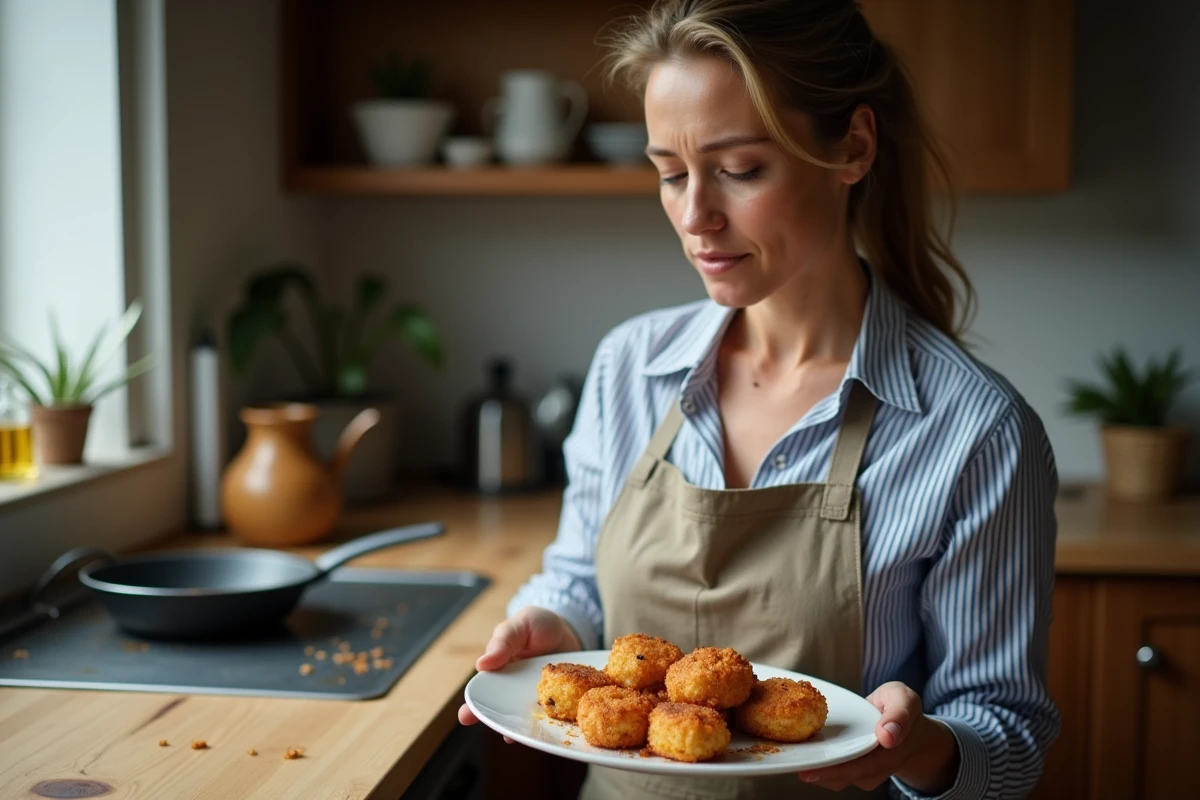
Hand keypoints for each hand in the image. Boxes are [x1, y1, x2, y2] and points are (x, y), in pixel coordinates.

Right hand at [457, 607, 581, 730]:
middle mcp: (514, 687)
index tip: (465, 716)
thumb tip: (482, 664)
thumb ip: (503, 642)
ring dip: (520, 727)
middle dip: (494, 722)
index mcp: (500, 668)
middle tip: (495, 734)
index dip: (474, 704)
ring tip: (517, 737)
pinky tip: (546, 733)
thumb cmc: (538, 624)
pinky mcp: (556, 699)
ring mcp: (535, 695)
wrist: (571, 630)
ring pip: (524, 716)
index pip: (484, 689)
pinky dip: (547, 724)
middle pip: (502, 709)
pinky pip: (549, 715)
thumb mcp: (520, 626)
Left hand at [797, 682, 958, 793]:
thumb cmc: (899, 707)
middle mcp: (872, 768)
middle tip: (789, 764)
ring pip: (833, 776)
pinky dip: (812, 760)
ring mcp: (860, 769)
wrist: (902, 720)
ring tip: (785, 755)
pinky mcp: (847, 763)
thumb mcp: (905, 700)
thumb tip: (887, 735)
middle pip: (841, 777)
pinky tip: (794, 748)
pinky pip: (829, 767)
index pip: (861, 768)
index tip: (810, 771)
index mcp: (888, 755)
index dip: (835, 772)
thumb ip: (899, 715)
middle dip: (815, 772)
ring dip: (811, 767)